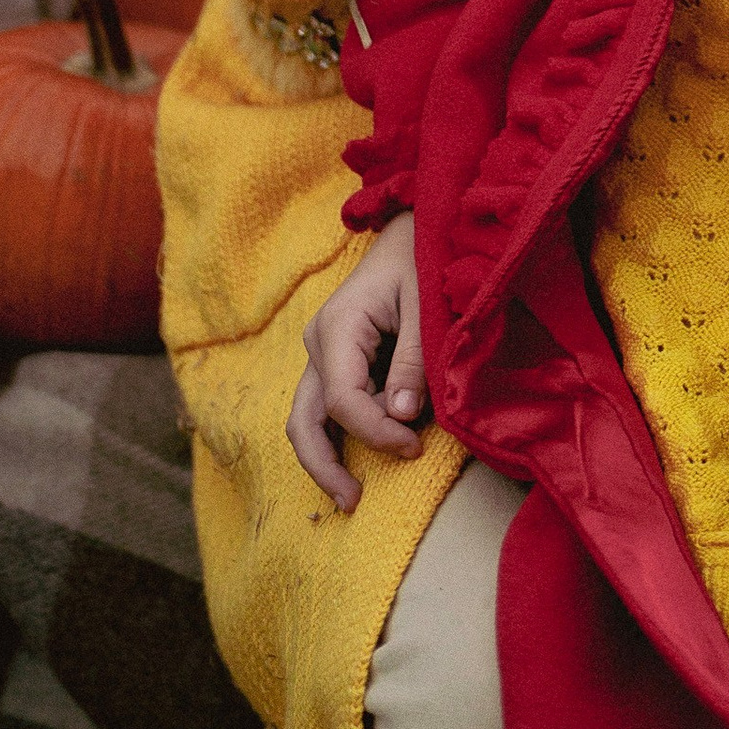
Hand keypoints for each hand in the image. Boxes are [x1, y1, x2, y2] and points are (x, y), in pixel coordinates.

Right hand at [288, 215, 423, 510]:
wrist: (412, 227)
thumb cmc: (422, 259)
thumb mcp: (425, 305)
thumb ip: (412, 361)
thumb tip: (399, 418)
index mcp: (337, 327)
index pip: (341, 400)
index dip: (374, 432)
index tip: (413, 447)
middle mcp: (318, 342)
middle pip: (303, 420)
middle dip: (324, 466)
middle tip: (354, 501)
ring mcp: (321, 351)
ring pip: (307, 418)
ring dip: (328, 455)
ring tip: (354, 492)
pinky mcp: (334, 358)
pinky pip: (327, 406)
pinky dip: (342, 434)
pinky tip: (365, 454)